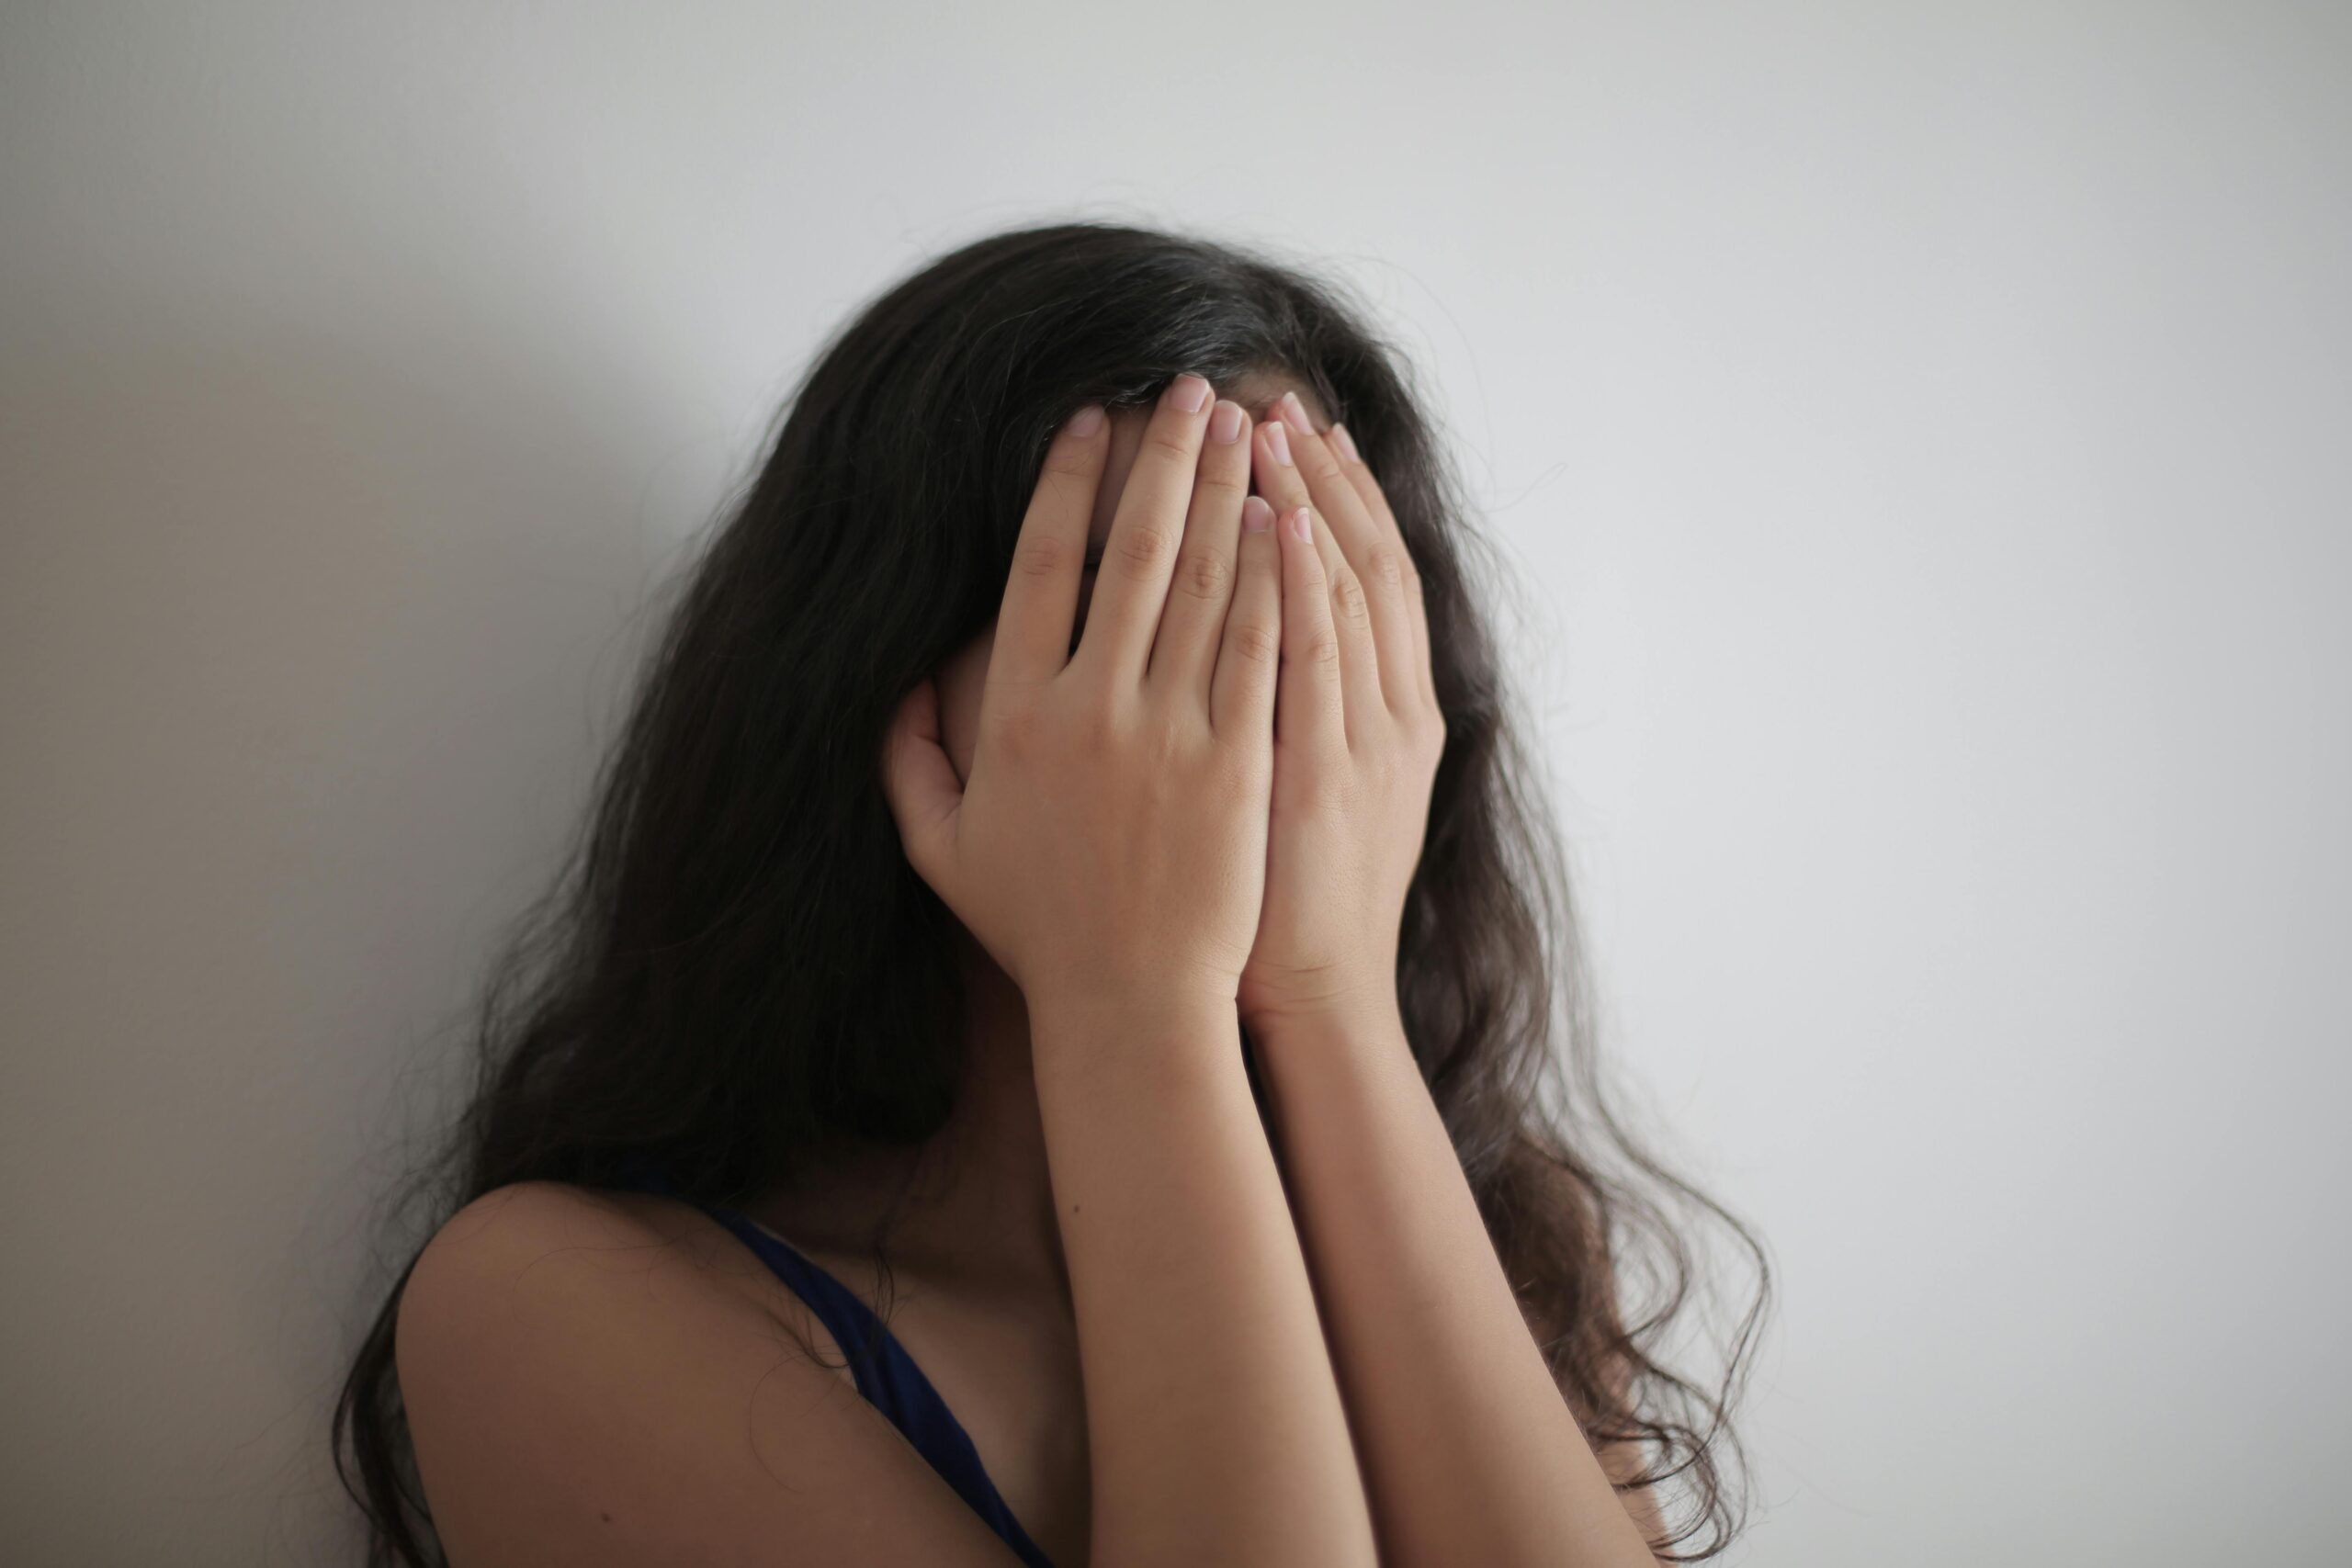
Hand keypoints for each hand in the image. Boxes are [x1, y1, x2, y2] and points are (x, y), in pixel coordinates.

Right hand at [881, 376, 1285, 1024]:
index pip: (1041, 567)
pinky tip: (1285, 519)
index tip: (1089, 421)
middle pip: (1130, 552)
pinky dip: (1271, 578)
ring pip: (1199, 585)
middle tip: (1190, 389)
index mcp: (1014, 715)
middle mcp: (1089, 709)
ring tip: (1245, 426)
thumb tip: (894, 683)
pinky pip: (1256, 649)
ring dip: (1224, 494)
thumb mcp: (940, 847)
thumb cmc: (1038, 927)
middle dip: (1163, 457)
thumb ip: (906, 758)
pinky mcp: (1238, 763)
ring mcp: (1168, 733)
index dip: (1065, 484)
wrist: (1129, 1002)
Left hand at [1238, 393, 1444, 1034]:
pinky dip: (1303, 581)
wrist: (1309, 997)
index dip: (1337, 497)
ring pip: (1342, 589)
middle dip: (1317, 473)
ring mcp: (1363, 737)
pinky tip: (1277, 517)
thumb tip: (1252, 641)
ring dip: (1305, 498)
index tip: (1300, 431)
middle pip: (1360, 560)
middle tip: (1275, 397)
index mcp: (1389, 713)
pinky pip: (1316, 656)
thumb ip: (1293, 714)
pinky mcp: (1322, 770)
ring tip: (1265, 424)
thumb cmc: (1281, 904)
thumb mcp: (1315, 797)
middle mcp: (1390, 710)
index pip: (1368, 575)